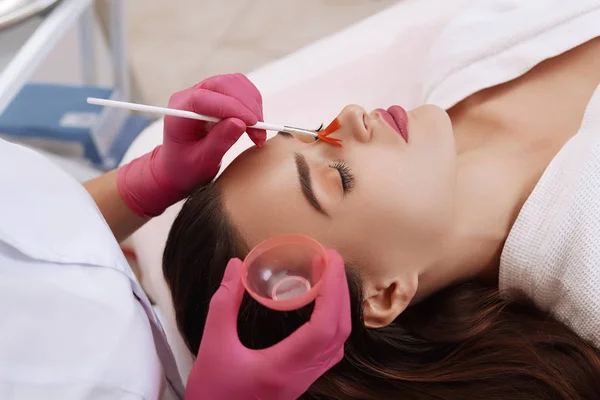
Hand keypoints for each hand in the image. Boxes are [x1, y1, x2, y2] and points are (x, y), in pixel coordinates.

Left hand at [117, 73, 265, 216]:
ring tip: (258, 130)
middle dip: (246, 105)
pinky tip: (254, 122)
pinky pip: (240, 88)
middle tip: (260, 131)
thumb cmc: (186, 167)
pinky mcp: (218, 95)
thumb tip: (239, 122)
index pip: (204, 98)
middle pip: (222, 85)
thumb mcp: (202, 161)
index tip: (252, 123)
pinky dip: (252, 103)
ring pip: (234, 83)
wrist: (179, 167)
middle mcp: (190, 96)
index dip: (232, 107)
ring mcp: (205, 92)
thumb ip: (219, 141)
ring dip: (252, 104)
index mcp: (179, 111)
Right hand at [185, 250, 351, 399]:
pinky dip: (332, 324)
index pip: (324, 326)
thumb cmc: (212, 393)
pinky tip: (321, 309)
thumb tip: (235, 267)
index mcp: (283, 367)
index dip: (333, 290)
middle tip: (332, 261)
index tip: (330, 261)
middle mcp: (301, 375)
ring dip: (339, 308)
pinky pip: (329, 350)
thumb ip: (224, 304)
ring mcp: (304, 380)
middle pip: (338, 331)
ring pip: (337, 342)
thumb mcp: (212, 345)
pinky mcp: (300, 381)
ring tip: (329, 280)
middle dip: (340, 292)